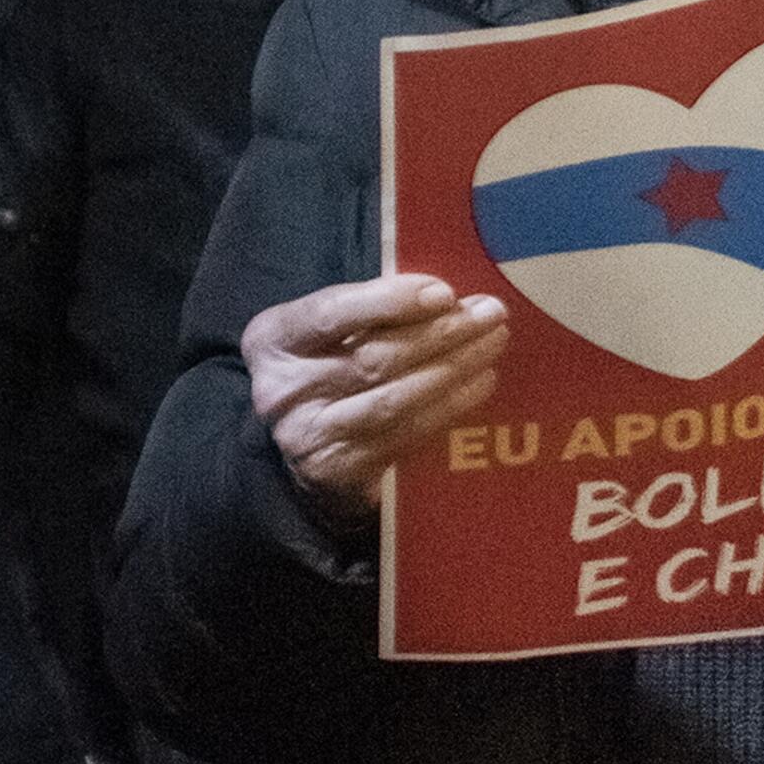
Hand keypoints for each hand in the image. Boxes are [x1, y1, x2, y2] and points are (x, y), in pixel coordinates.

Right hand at [243, 274, 509, 522]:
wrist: (305, 454)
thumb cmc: (327, 372)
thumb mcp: (331, 335)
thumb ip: (370, 311)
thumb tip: (447, 296)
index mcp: (272, 340)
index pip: (332, 313)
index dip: (390, 301)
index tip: (444, 293)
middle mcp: (280, 390)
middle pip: (373, 356)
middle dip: (441, 332)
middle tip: (490, 313)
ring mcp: (308, 435)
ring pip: (394, 398)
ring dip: (453, 368)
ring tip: (491, 344)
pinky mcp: (339, 471)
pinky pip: (405, 434)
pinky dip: (449, 407)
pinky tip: (478, 384)